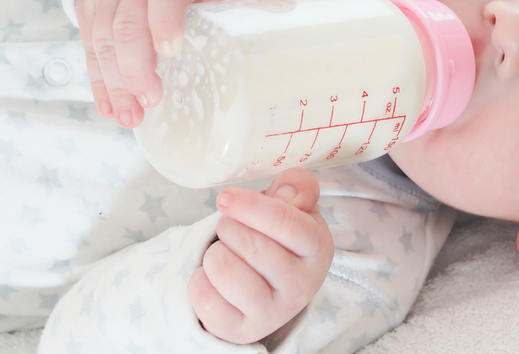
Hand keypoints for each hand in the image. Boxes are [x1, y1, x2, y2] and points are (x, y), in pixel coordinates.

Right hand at [75, 0, 301, 126]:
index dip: (164, 18)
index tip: (171, 50)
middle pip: (127, 21)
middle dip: (135, 65)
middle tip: (152, 99)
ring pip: (104, 36)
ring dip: (115, 80)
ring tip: (132, 115)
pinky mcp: (92, 8)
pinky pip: (90, 45)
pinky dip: (99, 80)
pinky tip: (112, 108)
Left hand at [188, 169, 334, 344]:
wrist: (270, 286)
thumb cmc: (281, 237)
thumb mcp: (297, 206)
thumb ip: (298, 186)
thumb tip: (286, 194)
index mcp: (319, 248)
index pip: (286, 223)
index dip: (251, 207)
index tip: (225, 198)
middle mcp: (302, 285)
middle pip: (251, 245)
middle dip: (230, 228)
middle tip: (231, 228)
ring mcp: (273, 313)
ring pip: (226, 271)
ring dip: (215, 253)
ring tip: (225, 252)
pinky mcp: (242, 331)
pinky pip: (205, 298)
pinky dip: (199, 280)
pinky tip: (213, 277)